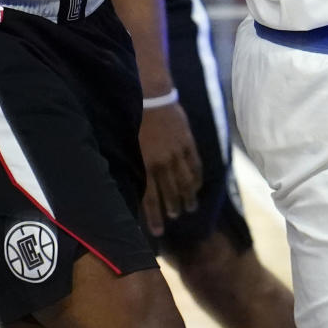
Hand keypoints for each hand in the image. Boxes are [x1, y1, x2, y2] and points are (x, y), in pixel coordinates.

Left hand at [138, 100, 202, 237]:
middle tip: (175, 216)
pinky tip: (197, 186)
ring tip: (189, 208)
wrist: (153, 95)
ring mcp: (178, 153)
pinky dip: (197, 179)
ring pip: (185, 183)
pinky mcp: (188, 143)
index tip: (158, 232)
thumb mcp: (130, 143)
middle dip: (172, 208)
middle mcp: (163, 163)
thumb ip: (136, 164)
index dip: (154, 217)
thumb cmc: (136, 118)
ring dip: (187, 198)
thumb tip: (133, 182)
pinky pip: (195, 166)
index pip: (150, 198)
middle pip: (170, 193)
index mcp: (146, 164)